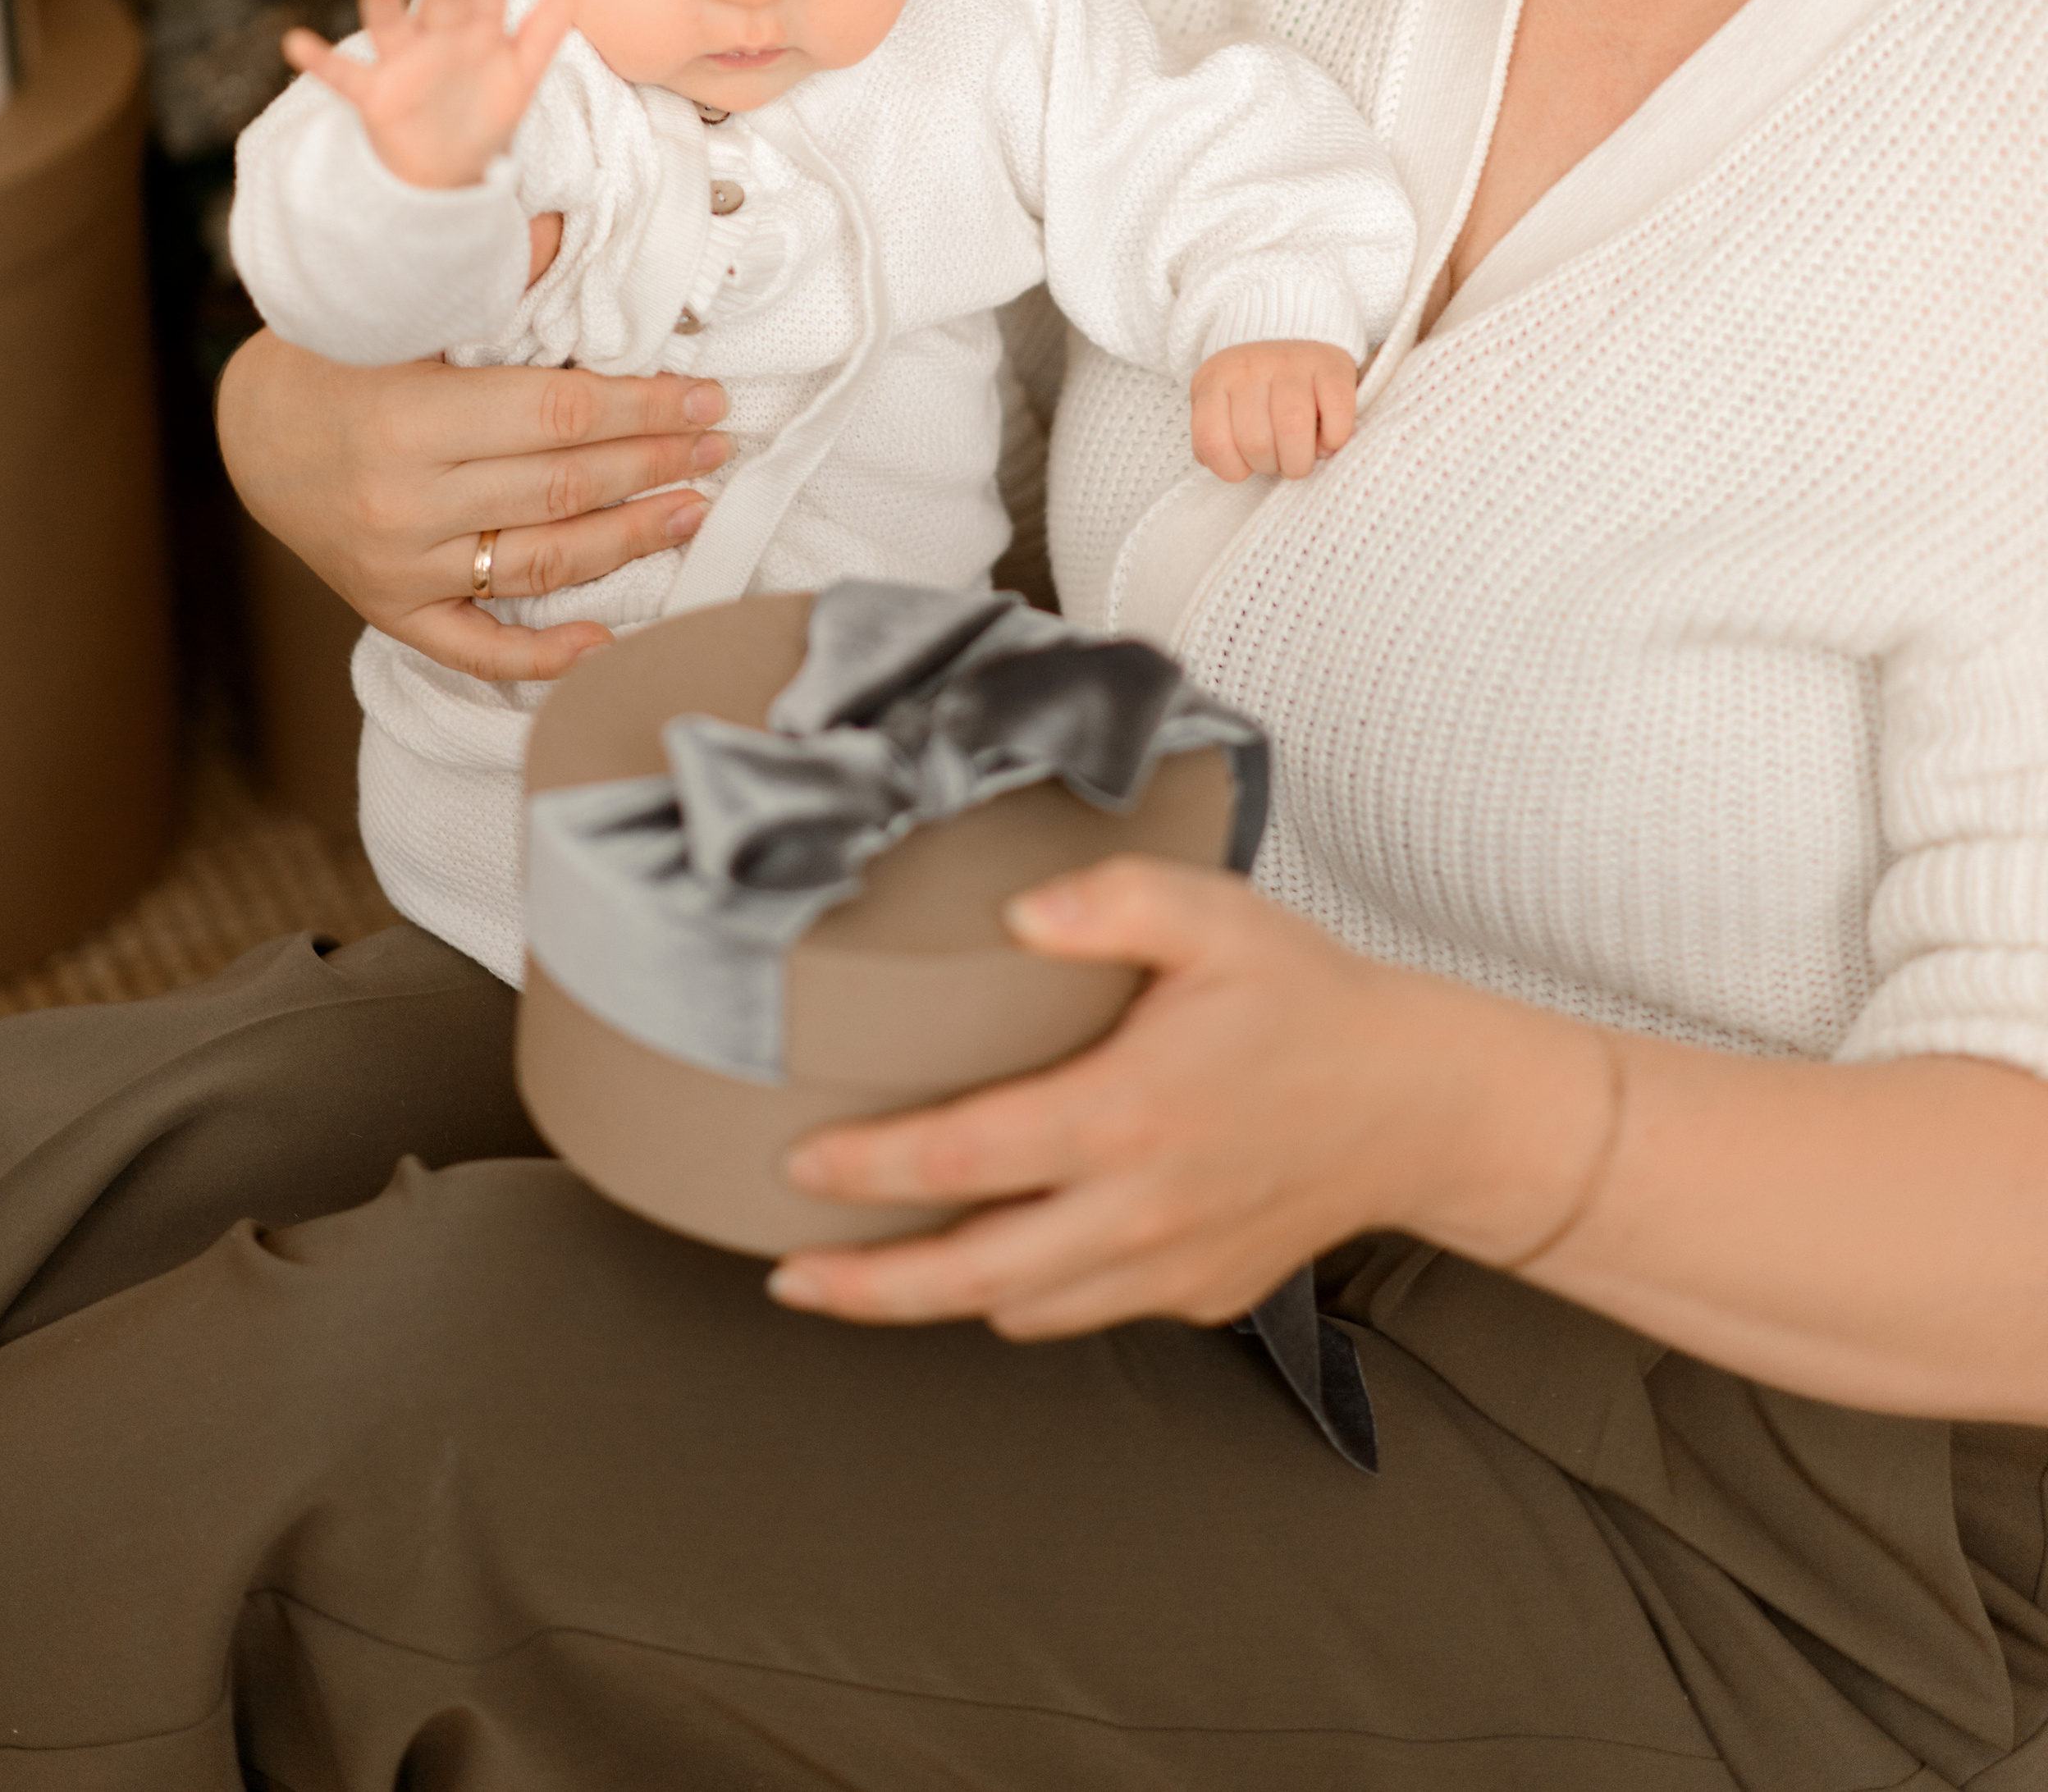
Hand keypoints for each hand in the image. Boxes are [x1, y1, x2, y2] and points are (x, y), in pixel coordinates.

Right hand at [216, 332, 731, 680]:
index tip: (701, 396)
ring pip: (542, 563)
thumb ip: (487, 281)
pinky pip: (477, 647)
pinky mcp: (393, 612)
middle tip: (715, 446)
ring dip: (630, 540)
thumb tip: (566, 225)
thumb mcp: (399, 309)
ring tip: (691, 509)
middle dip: (654, 465)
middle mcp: (405, 504)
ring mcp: (399, 569)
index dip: (641, 407)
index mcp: (409, 419)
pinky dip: (544, 653)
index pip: (558, 415)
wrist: (250, 435)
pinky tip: (607, 640)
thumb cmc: (335, 360)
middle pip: (563, 488)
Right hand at [282, 0, 573, 190]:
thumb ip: (544, 33)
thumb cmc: (483, 113)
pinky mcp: (375, 94)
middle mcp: (435, 37)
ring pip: (391, 24)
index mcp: (473, 29)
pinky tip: (296, 43)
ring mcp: (402, 63)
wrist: (451, 170)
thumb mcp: (521, 76)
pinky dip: (320, 61)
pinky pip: (344, 76)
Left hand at [767, 861, 1603, 1337]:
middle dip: (865, 1286)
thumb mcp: (1216, 915)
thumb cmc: (1313, 1000)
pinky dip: (1024, 1295)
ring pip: (1021, 1309)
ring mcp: (1167, 1267)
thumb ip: (1109, 899)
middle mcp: (1138, 1210)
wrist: (1424, 1105)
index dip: (868, 1168)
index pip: (965, 1155)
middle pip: (968, 1277)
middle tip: (785, 1276)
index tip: (796, 1167)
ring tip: (860, 1277)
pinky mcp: (1195, 1296)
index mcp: (1128, 1114)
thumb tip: (1013, 911)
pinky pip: (1084, 1311)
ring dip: (937, 1299)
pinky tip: (991, 1259)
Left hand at [1189, 337, 1357, 480]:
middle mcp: (1250, 367)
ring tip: (1302, 458)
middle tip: (1279, 460)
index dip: (1232, 469)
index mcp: (1215, 381)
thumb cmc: (1253, 387)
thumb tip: (1224, 467)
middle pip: (1256, 443)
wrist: (1292, 331)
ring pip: (1293, 430)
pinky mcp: (1331, 365)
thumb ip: (1214, 436)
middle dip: (1270, 467)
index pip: (1212, 441)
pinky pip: (1336, 415)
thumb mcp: (1219, 404)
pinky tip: (1327, 440)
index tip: (1246, 465)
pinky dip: (1333, 439)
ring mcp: (1292, 363)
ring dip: (1299, 461)